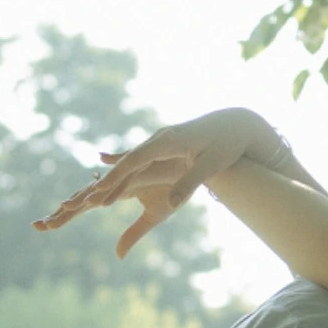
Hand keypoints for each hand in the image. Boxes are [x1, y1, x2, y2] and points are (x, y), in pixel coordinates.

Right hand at [35, 109, 279, 255]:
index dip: (117, 177)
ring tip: (96, 193)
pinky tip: (106, 163)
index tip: (100, 191)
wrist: (238, 122)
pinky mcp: (166, 143)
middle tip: (89, 199)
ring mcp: (162, 139)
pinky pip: (141, 156)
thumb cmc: (228, 144)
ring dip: (116, 176)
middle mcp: (161, 138)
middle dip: (110, 180)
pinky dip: (125, 165)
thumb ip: (189, 183)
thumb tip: (170, 204)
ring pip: (133, 159)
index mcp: (170, 141)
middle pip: (129, 161)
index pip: (136, 160)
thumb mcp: (211, 165)